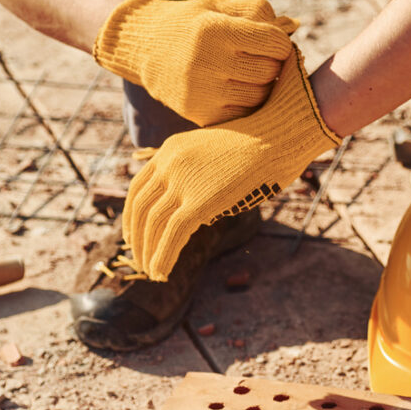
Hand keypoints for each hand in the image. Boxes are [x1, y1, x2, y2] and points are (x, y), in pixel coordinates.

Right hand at [94, 0, 297, 126]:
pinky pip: (244, 115)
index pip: (274, 42)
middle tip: (261, 58)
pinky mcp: (200, 114)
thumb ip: (259, 12)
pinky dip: (249, 104)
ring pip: (261, 96)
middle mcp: (206, 62)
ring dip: (264, 86)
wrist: (143, 48)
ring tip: (250, 73)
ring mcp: (202, 92)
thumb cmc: (192, 23)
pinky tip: (239, 90)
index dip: (280, 41)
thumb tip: (294, 25)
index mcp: (213, 30)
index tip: (272, 41)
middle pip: (270, 70)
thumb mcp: (220, 6)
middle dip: (273, 63)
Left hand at [122, 48, 338, 279]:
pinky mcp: (199, 201)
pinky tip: (161, 273)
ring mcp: (183, 181)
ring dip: (147, 253)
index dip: (131, 217)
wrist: (278, 135)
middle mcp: (169, 163)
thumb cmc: (260, 146)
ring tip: (151, 273)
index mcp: (170, 150)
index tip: (133, 236)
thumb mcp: (216, 154)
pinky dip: (162, 257)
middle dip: (136, 238)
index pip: (138, 189)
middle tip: (138, 260)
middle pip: (140, 208)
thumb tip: (198, 211)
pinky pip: (172, 235)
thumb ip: (199, 177)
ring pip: (152, 224)